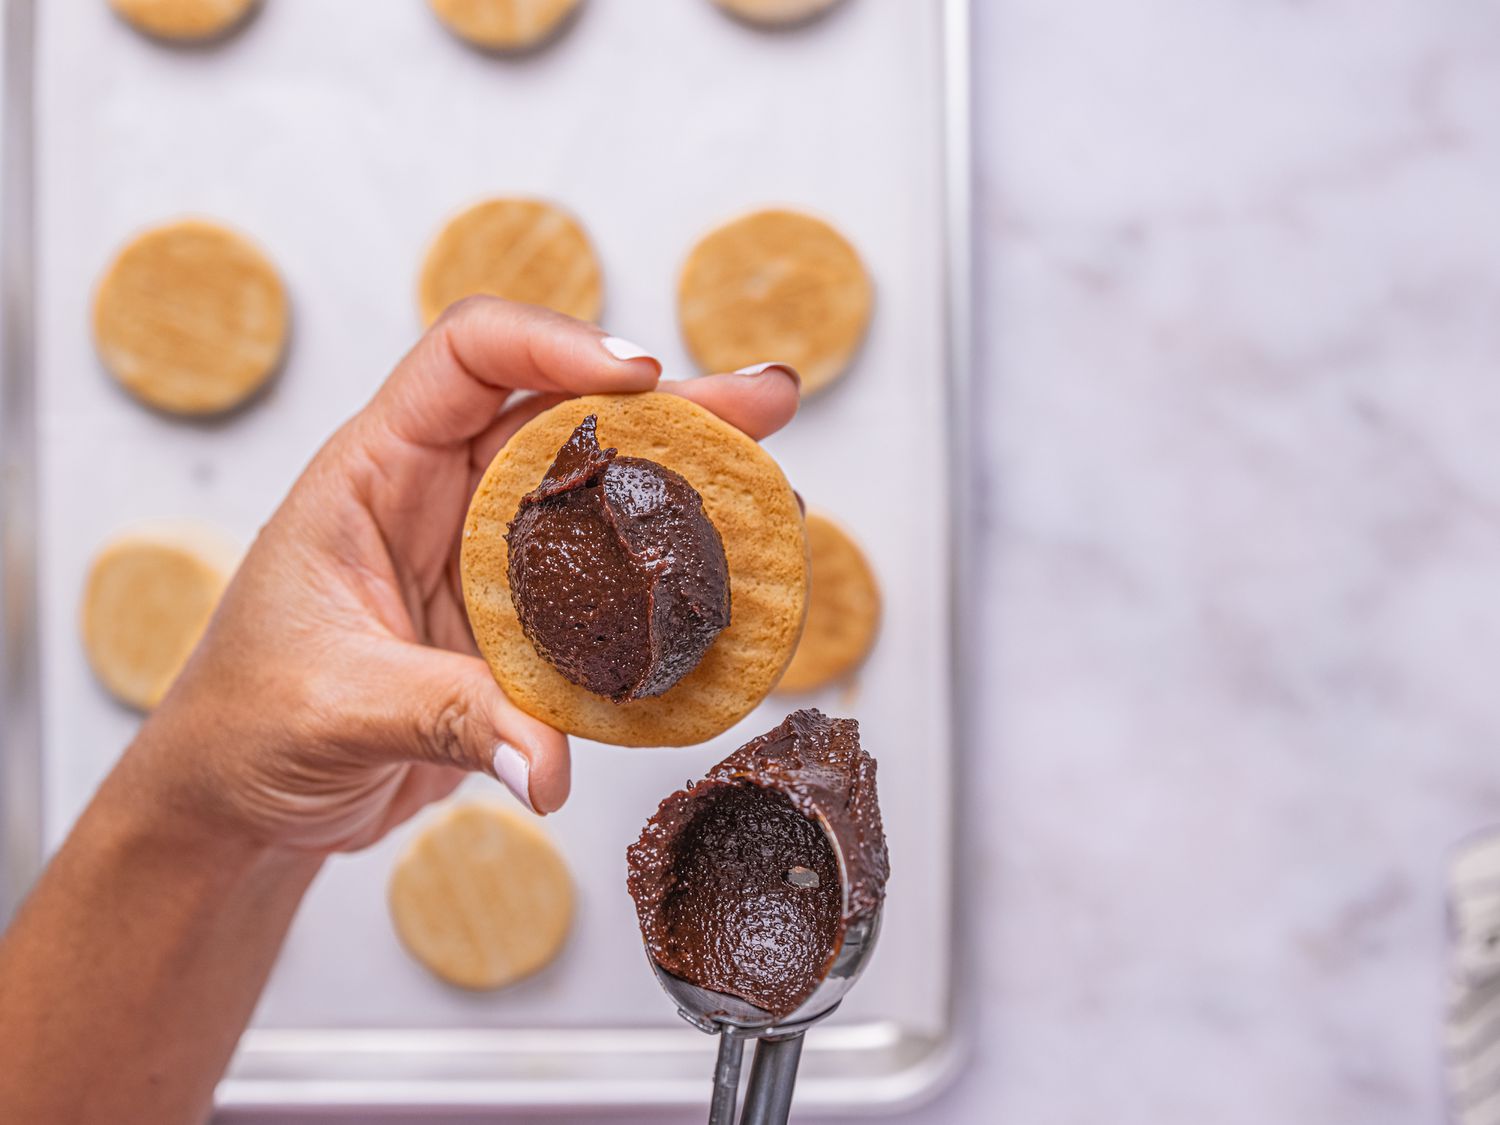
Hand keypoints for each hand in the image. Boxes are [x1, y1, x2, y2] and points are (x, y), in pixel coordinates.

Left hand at [117, 297, 799, 853]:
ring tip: (776, 495)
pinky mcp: (519, 626)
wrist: (244, 799)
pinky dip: (667, 591)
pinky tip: (728, 591)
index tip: (641, 374)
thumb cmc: (246, 725)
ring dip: (688, 491)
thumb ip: (451, 719)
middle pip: (568, 416)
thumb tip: (552, 766)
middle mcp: (442, 496)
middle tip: (766, 404)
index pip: (468, 356)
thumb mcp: (336, 707)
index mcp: (376, 471)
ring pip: (601, 499)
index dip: (556, 344)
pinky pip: (606, 592)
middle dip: (673, 405)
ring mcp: (487, 560)